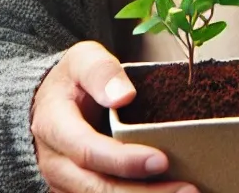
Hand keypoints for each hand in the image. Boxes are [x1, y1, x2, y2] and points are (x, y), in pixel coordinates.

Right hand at [30, 41, 196, 192]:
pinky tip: (168, 192)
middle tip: (188, 189)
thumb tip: (124, 96)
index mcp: (54, 126)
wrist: (50, 101)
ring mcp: (65, 183)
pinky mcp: (79, 191)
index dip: (124, 161)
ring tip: (185, 192)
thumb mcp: (83, 59)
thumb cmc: (72, 78)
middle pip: (99, 188)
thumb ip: (101, 72)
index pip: (89, 151)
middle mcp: (56, 163)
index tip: (161, 160)